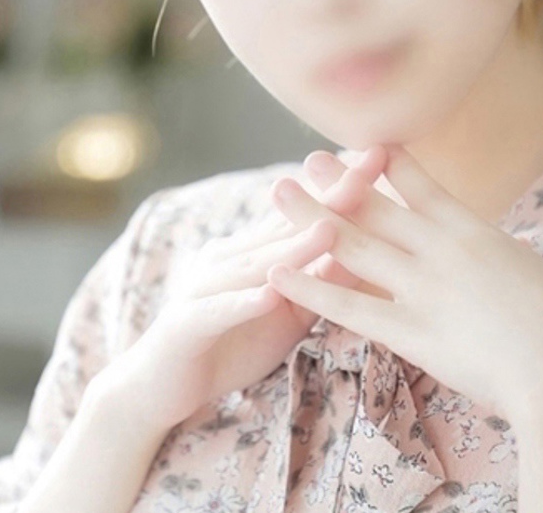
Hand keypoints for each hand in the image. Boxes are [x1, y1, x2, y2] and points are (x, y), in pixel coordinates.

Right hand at [89, 179, 371, 435]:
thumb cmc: (233, 340)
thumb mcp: (288, 311)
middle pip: (286, 226)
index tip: (382, 159)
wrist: (160, 383)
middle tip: (366, 171)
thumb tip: (372, 253)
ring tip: (331, 229)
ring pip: (256, 264)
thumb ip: (321, 281)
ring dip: (293, 248)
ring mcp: (206, 286)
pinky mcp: (186, 322)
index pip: (306, 215)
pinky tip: (269, 294)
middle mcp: (231, 258)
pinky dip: (244, 302)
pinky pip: (219, 310)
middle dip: (329, 199)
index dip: (343, 188)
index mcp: (256, 253)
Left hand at [266, 144, 542, 427]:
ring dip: (311, 216)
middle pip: (376, 205)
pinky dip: (309, 288)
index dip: (390, 163)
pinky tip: (277, 274)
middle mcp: (439, 249)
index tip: (367, 144)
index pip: (423, 185)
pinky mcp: (409, 331)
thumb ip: (488, 255)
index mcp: (472, 231)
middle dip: (340, 180)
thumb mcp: (521, 269)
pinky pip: (349, 306)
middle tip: (310, 159)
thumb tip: (482, 250)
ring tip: (280, 192)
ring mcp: (420, 287)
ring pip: (353, 242)